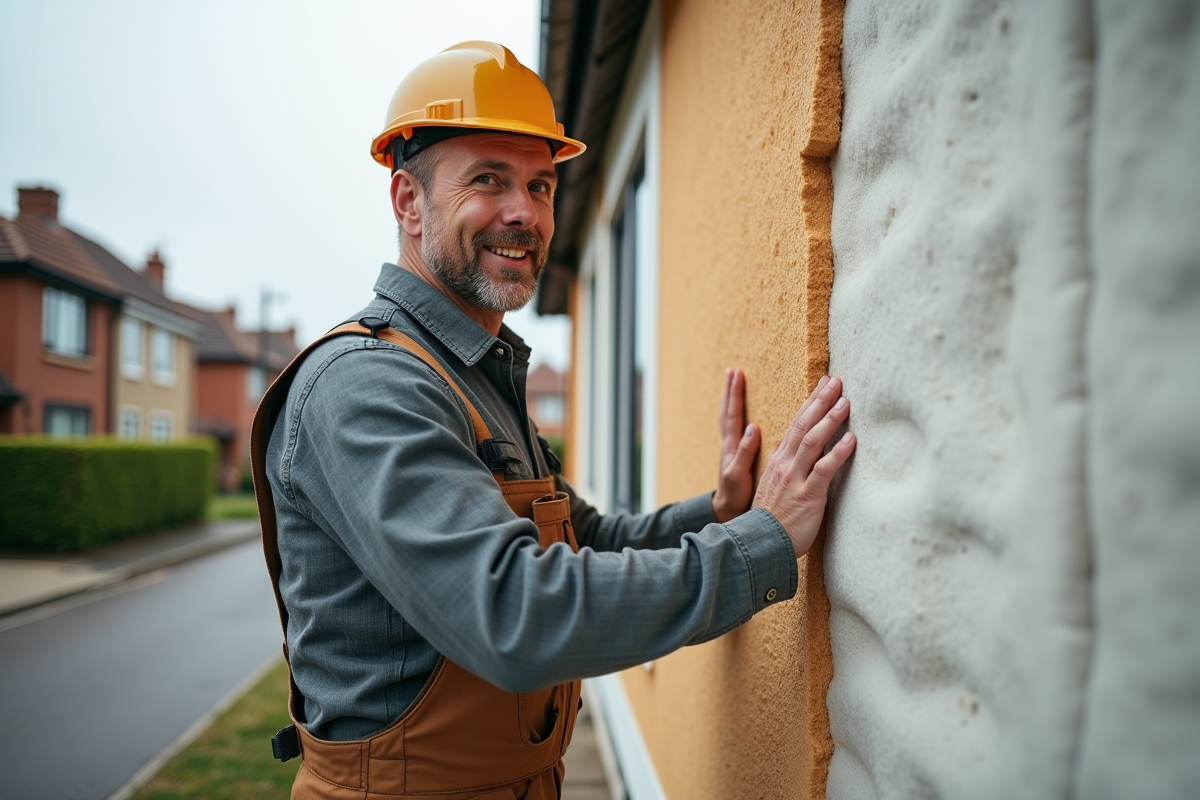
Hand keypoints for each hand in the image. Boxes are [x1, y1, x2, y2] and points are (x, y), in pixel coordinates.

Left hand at [712, 368, 761, 522]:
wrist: (727, 511)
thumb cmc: (735, 495)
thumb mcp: (739, 475)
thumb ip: (744, 452)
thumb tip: (751, 428)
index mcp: (731, 446)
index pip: (732, 414)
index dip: (734, 394)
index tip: (736, 374)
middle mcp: (730, 444)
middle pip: (729, 411)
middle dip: (730, 390)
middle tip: (733, 371)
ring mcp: (732, 448)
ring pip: (731, 418)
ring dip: (732, 399)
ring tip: (735, 382)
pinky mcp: (737, 454)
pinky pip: (737, 428)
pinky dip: (738, 414)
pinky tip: (744, 409)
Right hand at [753, 376, 855, 556]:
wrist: (760, 544)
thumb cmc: (771, 519)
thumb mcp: (774, 486)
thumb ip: (784, 465)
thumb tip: (788, 446)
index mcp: (779, 461)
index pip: (795, 424)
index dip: (811, 403)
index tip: (823, 385)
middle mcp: (785, 465)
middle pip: (803, 425)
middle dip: (820, 401)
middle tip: (836, 381)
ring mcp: (795, 479)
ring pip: (812, 441)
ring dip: (830, 419)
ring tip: (846, 401)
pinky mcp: (808, 495)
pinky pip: (824, 469)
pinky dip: (837, 453)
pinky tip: (850, 439)